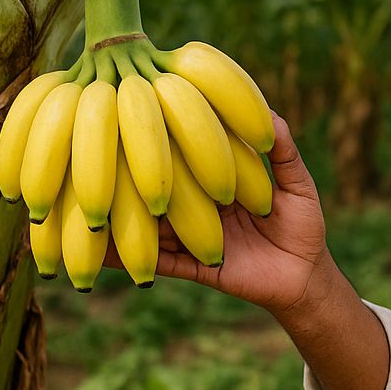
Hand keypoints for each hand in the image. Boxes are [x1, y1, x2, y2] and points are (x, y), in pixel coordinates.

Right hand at [110, 112, 329, 315]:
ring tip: (83, 198)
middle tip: (91, 150)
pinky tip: (96, 249)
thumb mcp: (297, 184)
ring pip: (146, 221)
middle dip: (124, 170)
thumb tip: (267, 111)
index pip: (182, 152)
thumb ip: (282, 150)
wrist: (307, 280)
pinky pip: (155, 260)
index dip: (159, 134)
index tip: (130, 109)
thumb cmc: (304, 226)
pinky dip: (127, 257)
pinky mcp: (192, 266)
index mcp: (214, 177)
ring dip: (115, 212)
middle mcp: (195, 202)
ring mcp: (189, 234)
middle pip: (156, 182)